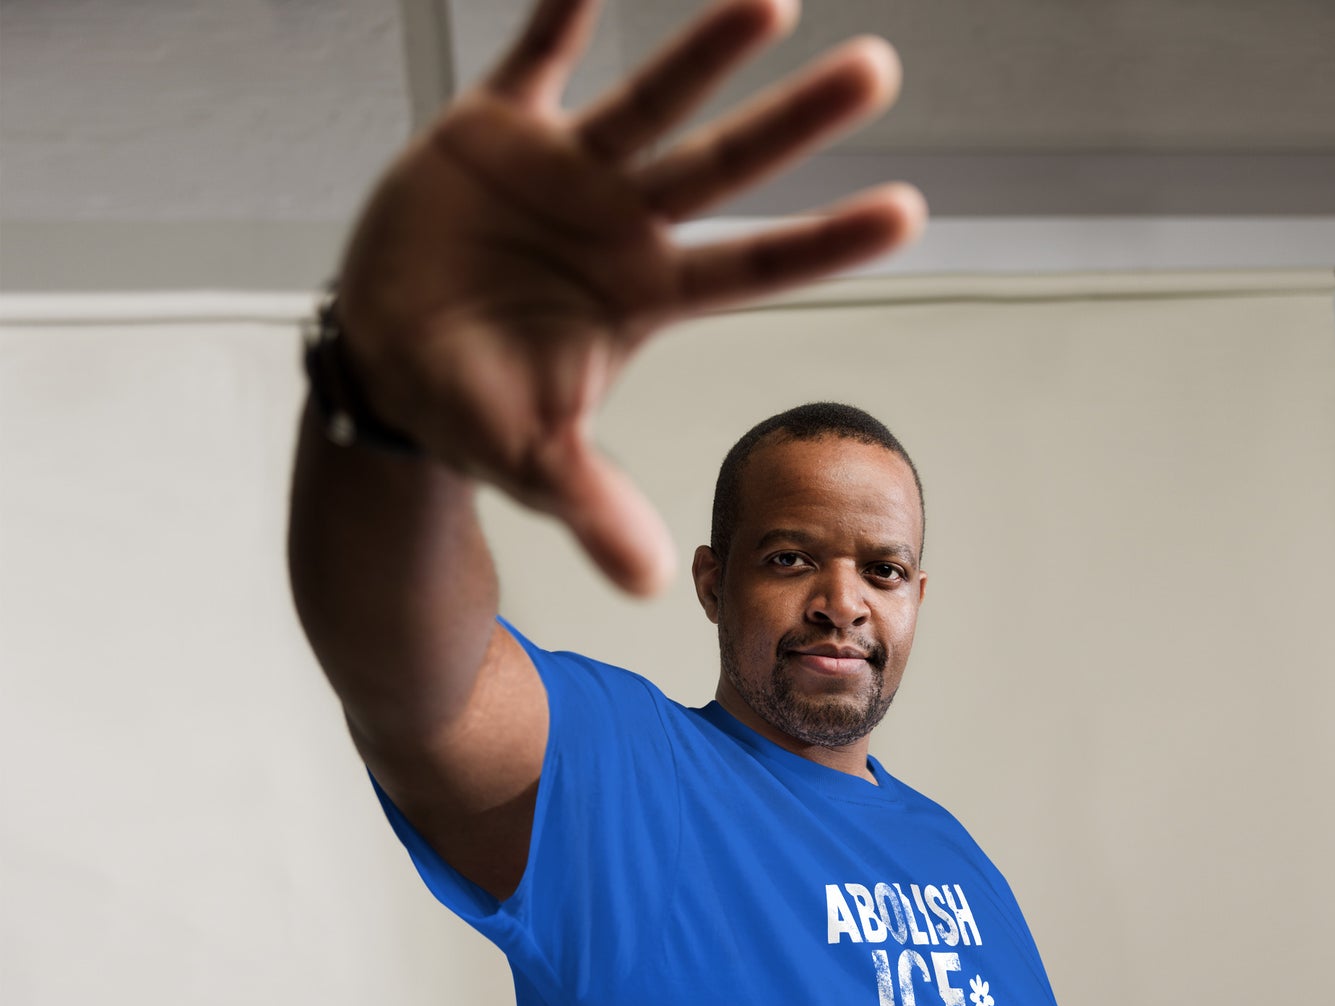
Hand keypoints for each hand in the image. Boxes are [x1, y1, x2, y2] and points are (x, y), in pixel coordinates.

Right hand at [334, 0, 925, 594]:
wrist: (387, 360)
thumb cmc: (473, 409)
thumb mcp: (533, 463)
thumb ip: (594, 507)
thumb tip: (650, 583)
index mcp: (644, 297)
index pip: (753, 268)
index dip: (825, 243)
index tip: (909, 213)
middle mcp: (620, 226)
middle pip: (723, 169)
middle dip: (795, 123)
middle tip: (879, 73)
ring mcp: (563, 173)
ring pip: (649, 100)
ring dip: (706, 51)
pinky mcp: (493, 131)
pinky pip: (534, 56)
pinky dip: (561, 11)